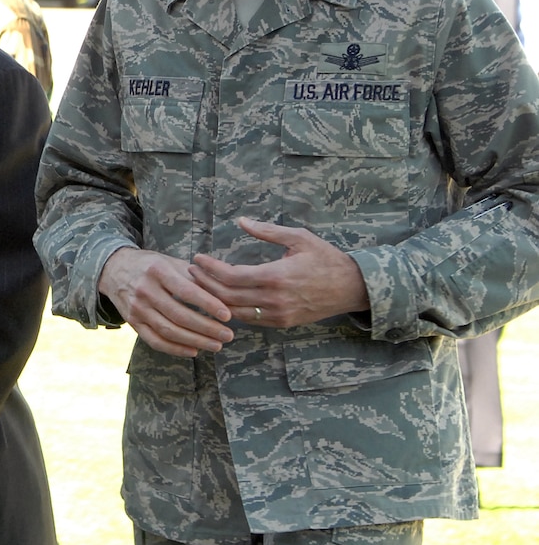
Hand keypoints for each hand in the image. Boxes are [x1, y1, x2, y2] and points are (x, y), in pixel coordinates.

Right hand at [98, 247, 233, 357]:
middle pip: (179, 315)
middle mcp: (145, 290)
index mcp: (158, 271)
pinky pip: (155, 341)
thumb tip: (222, 292)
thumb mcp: (170, 262)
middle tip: (228, 335)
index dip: (208, 304)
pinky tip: (193, 351)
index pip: (187, 291)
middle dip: (207, 328)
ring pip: (169, 331)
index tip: (227, 315)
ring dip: (195, 341)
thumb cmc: (151, 265)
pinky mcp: (132, 322)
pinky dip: (175, 349)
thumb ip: (193, 276)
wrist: (114, 269)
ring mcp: (137, 309)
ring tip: (216, 345)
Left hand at [189, 218, 368, 326]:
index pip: (231, 277)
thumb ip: (268, 231)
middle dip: (205, 284)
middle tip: (191, 271)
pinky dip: (232, 310)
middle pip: (227, 297)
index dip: (210, 269)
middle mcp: (274, 299)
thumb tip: (242, 221)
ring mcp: (278, 314)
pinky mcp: (282, 323)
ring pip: (235, 312)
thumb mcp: (299, 238)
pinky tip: (222, 299)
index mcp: (276, 276)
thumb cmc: (326, 258)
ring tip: (200, 285)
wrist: (351, 288)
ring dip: (215, 300)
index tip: (197, 259)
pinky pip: (250, 319)